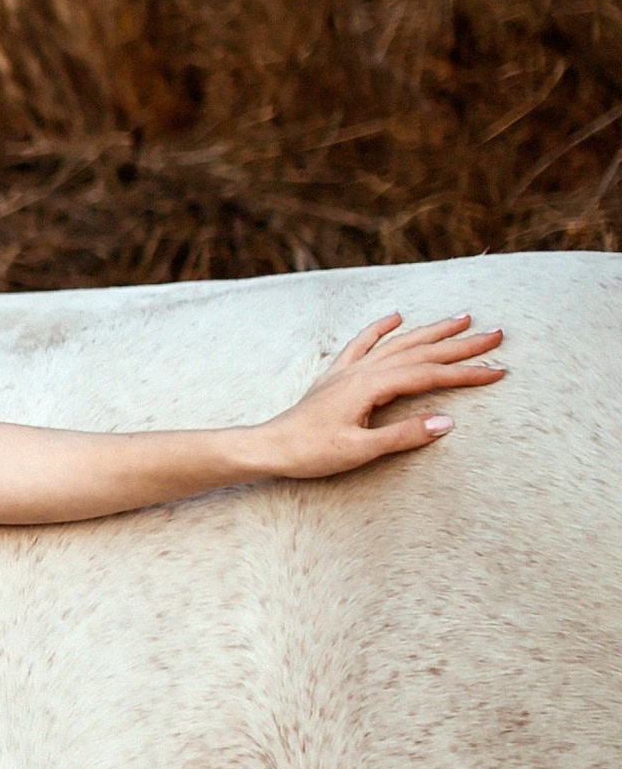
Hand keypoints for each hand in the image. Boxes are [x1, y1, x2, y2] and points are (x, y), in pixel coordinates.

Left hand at [262, 310, 504, 481]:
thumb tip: (446, 421)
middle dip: (460, 343)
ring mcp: (349, 369)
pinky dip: (381, 328)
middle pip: (420, 351)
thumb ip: (403, 436)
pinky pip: (363, 343)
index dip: (466, 373)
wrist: (271, 446)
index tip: (498, 371)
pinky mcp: (337, 375)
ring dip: (431, 331)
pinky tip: (396, 316)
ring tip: (461, 319)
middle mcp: (362, 370)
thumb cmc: (311, 452)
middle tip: (496, 334)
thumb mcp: (360, 450)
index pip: (430, 375)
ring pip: (398, 343)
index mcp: (371, 387)